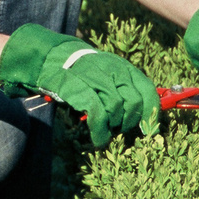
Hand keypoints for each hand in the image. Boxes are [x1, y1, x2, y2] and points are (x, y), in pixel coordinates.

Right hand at [0, 24, 158, 147]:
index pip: (147, 90)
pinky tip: (98, 139)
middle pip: (133, 103)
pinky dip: (100, 131)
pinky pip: (97, 113)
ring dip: (113, 127)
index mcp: (121, 67)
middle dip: (129, 122)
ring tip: (106, 132)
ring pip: (116, 109)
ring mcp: (93, 78)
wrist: (47, 60)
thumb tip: (145, 115)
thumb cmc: (80, 74)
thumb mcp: (105, 75)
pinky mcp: (76, 88)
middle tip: (119, 129)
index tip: (149, 129)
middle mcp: (111, 70)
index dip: (151, 113)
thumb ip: (123, 90)